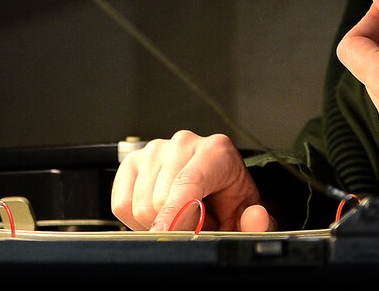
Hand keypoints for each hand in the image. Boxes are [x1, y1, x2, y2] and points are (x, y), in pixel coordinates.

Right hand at [110, 130, 273, 231]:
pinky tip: (159, 214)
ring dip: (156, 222)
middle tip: (193, 226)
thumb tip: (256, 217)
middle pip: (159, 200)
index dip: (177, 215)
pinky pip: (120, 203)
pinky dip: (135, 219)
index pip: (188, 183)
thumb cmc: (229, 204)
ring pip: (139, 204)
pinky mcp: (132, 161)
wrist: (215, 195)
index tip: (171, 236)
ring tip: (178, 218)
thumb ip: (258, 223)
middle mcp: (183, 143)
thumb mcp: (248, 218)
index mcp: (216, 151)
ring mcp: (155, 149)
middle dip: (174, 225)